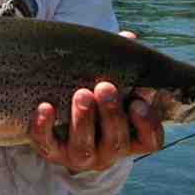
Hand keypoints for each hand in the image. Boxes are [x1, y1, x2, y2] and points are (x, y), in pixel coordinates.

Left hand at [29, 30, 163, 172]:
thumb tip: (129, 38)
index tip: (137, 101)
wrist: (56, 118)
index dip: (147, 124)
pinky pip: (46, 143)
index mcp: (128, 136)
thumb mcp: (108, 83)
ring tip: (81, 93)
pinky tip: (45, 106)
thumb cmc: (93, 96)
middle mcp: (107, 152)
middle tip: (105, 87)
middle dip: (111, 114)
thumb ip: (120, 64)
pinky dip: (43, 126)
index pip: (150, 140)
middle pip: (116, 142)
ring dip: (83, 120)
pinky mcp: (50, 151)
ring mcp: (78, 155)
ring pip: (84, 148)